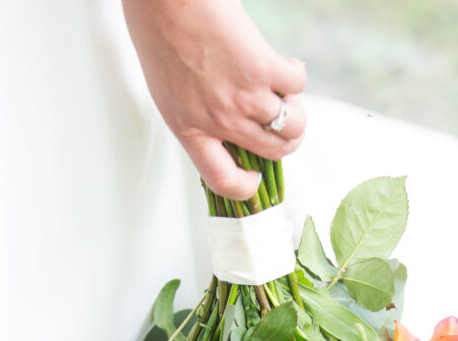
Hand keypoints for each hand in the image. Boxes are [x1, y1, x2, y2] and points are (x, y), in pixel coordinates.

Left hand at [122, 0, 306, 198]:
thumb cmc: (160, 35)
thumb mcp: (169, 93)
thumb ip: (197, 119)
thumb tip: (230, 134)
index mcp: (190, 130)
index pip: (223, 182)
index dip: (245, 188)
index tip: (255, 177)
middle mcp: (218, 121)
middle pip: (272, 153)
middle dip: (286, 142)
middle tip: (284, 124)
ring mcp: (242, 98)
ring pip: (293, 126)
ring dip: (296, 111)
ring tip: (286, 94)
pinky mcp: (262, 69)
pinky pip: (297, 85)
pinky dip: (296, 75)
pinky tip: (285, 64)